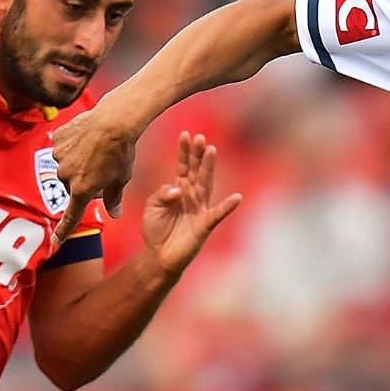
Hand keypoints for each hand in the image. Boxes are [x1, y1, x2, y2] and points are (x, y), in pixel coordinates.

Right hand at [50, 95, 144, 240]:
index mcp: (82, 190)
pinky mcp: (57, 138)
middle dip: (83, 181)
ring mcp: (59, 156)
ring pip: (66, 165)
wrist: (115, 120)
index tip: (56, 242)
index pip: (71, 216)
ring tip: (96, 149)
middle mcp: (66, 176)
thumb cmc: (122, 151)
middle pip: (71, 185)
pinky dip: (72, 144)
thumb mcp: (121, 178)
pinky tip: (86, 137)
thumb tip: (114, 215)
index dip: (64, 230)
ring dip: (77, 162)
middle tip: (102, 168)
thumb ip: (114, 198)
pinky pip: (62, 146)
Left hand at [141, 132, 241, 274]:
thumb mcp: (152, 207)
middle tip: (200, 137)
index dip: (184, 151)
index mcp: (178, 189)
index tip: (185, 134)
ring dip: (209, 168)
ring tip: (212, 151)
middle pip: (196, 171)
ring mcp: (199, 209)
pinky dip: (228, 206)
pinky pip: (218, 214)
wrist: (158, 256)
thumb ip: (162, 193)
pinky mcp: (204, 225)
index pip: (182, 166)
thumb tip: (178, 189)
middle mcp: (191, 196)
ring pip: (206, 184)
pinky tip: (237, 198)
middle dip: (198, 154)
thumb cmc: (156, 230)